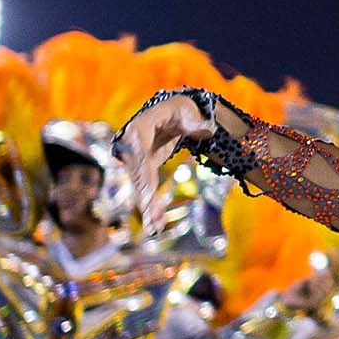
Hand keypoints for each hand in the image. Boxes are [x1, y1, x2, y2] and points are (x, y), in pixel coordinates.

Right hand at [120, 94, 210, 235]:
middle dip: (145, 200)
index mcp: (139, 129)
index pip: (142, 156)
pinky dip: (152, 205)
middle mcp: (130, 146)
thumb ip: (195, 121)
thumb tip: (207, 130)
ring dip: (148, 208)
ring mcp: (134, 159)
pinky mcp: (142, 168)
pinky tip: (157, 222)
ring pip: (141, 186)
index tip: (147, 195)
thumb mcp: (187, 111)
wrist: (169, 113)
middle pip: (139, 176)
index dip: (144, 177)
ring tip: (155, 228)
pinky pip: (146, 188)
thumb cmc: (180, 110)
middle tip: (151, 221)